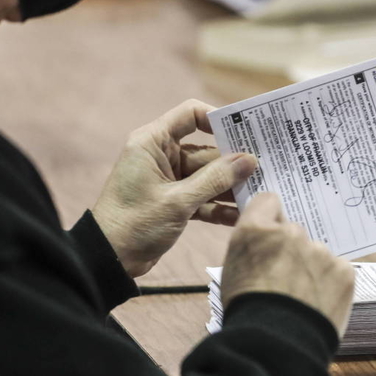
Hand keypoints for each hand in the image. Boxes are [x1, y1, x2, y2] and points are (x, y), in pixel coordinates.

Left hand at [93, 99, 256, 277]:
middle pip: (208, 151)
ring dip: (232, 187)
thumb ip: (215, 179)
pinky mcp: (176, 202)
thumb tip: (250, 160)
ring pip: (210, 177)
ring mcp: (171, 180)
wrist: (108, 260)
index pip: (190, 115)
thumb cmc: (134, 223)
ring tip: (262, 193)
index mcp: (153, 143)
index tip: (245, 132)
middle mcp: (163, 157)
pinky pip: (205, 198)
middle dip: (235, 163)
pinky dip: (221, 207)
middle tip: (268, 167)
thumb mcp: (178, 201)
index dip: (218, 119)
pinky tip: (242, 216)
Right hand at [221, 193, 354, 337]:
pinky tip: (319, 303)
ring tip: (302, 298)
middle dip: (291, 249)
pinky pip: (337, 270)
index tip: (271, 230)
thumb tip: (266, 244)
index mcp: (256, 230)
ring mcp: (320, 250)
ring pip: (317, 253)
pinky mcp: (344, 269)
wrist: (277, 344)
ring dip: (312, 268)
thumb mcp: (232, 272)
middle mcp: (291, 232)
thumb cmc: (247, 311)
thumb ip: (253, 247)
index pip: (268, 201)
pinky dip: (330, 284)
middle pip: (294, 231)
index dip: (269, 215)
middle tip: (284, 279)